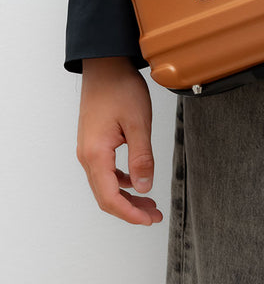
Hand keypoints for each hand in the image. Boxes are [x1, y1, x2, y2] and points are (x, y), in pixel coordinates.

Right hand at [77, 56, 162, 225]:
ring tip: (149, 202)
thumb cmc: (120, 88)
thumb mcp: (139, 122)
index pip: (110, 198)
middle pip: (106, 196)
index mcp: (96, 154)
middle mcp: (87, 156)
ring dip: (127, 196)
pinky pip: (105, 171)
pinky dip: (121, 181)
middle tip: (154, 215)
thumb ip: (142, 157)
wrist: (105, 65)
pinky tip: (137, 179)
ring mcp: (89, 149)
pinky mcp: (94, 142)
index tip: (149, 219)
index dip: (130, 213)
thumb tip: (145, 187)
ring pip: (105, 185)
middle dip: (130, 209)